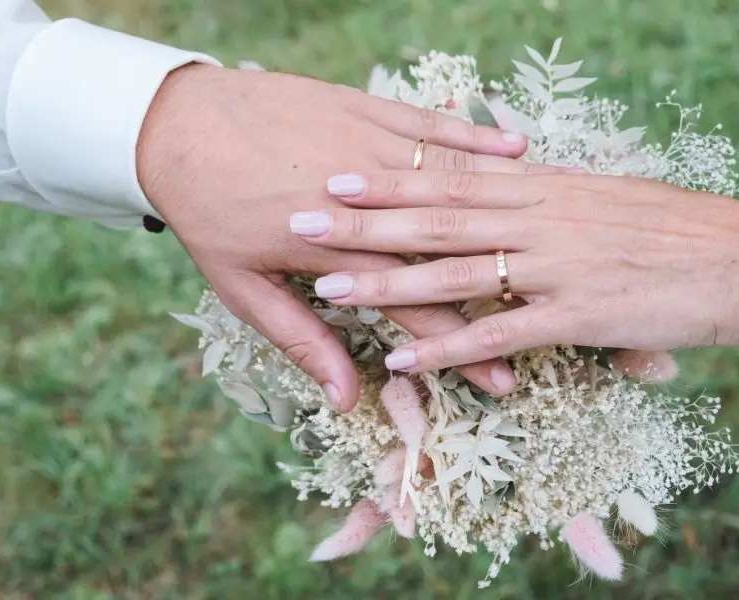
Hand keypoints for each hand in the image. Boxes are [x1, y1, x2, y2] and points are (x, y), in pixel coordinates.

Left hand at [136, 65, 546, 409]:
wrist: (179, 123)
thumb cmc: (207, 210)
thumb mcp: (243, 288)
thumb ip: (300, 341)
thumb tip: (344, 395)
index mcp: (341, 254)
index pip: (419, 306)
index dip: (465, 347)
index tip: (503, 379)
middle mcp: (368, 202)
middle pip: (449, 253)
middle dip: (503, 293)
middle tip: (551, 313)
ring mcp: (373, 148)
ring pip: (453, 187)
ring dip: (506, 214)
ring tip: (559, 235)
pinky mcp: (371, 110)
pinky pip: (437, 124)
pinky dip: (479, 137)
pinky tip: (521, 147)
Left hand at [289, 170, 738, 371]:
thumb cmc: (674, 230)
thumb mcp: (605, 197)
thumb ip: (550, 197)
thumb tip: (512, 186)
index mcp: (542, 189)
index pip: (449, 178)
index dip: (388, 177)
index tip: (335, 174)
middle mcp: (538, 218)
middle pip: (434, 217)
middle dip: (363, 220)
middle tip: (301, 216)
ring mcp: (555, 266)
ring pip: (453, 273)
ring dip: (387, 282)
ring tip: (327, 286)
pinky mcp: (577, 314)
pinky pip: (498, 333)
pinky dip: (448, 347)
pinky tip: (403, 357)